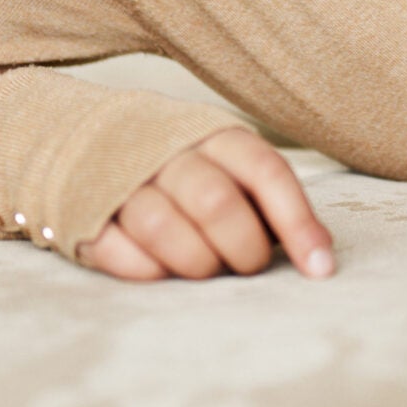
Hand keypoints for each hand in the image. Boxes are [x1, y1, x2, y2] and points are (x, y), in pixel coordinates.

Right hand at [77, 126, 334, 281]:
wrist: (85, 136)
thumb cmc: (183, 164)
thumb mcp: (229, 164)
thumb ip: (271, 201)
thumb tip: (321, 254)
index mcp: (217, 135)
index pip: (267, 173)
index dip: (298, 223)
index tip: (320, 268)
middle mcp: (171, 152)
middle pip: (216, 203)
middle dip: (243, 248)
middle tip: (248, 265)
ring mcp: (125, 180)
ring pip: (164, 228)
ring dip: (196, 263)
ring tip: (207, 270)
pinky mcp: (88, 212)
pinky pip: (119, 251)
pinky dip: (148, 270)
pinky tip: (163, 270)